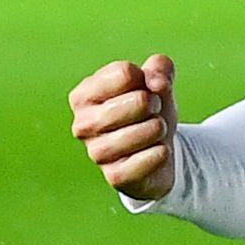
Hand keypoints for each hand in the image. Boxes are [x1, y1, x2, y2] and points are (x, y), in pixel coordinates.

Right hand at [72, 54, 177, 201]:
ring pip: (145, 131)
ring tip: (155, 131)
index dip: (146, 79)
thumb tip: (157, 83)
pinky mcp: (115, 177)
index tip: (144, 90)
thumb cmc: (148, 112)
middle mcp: (83, 124)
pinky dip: (161, 152)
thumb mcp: (156, 83)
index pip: (125, 73)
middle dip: (156, 104)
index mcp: (83, 96)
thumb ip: (160, 68)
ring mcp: (96, 153)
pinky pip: (150, 158)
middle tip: (152, 111)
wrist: (156, 154)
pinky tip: (157, 152)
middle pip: (139, 100)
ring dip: (159, 128)